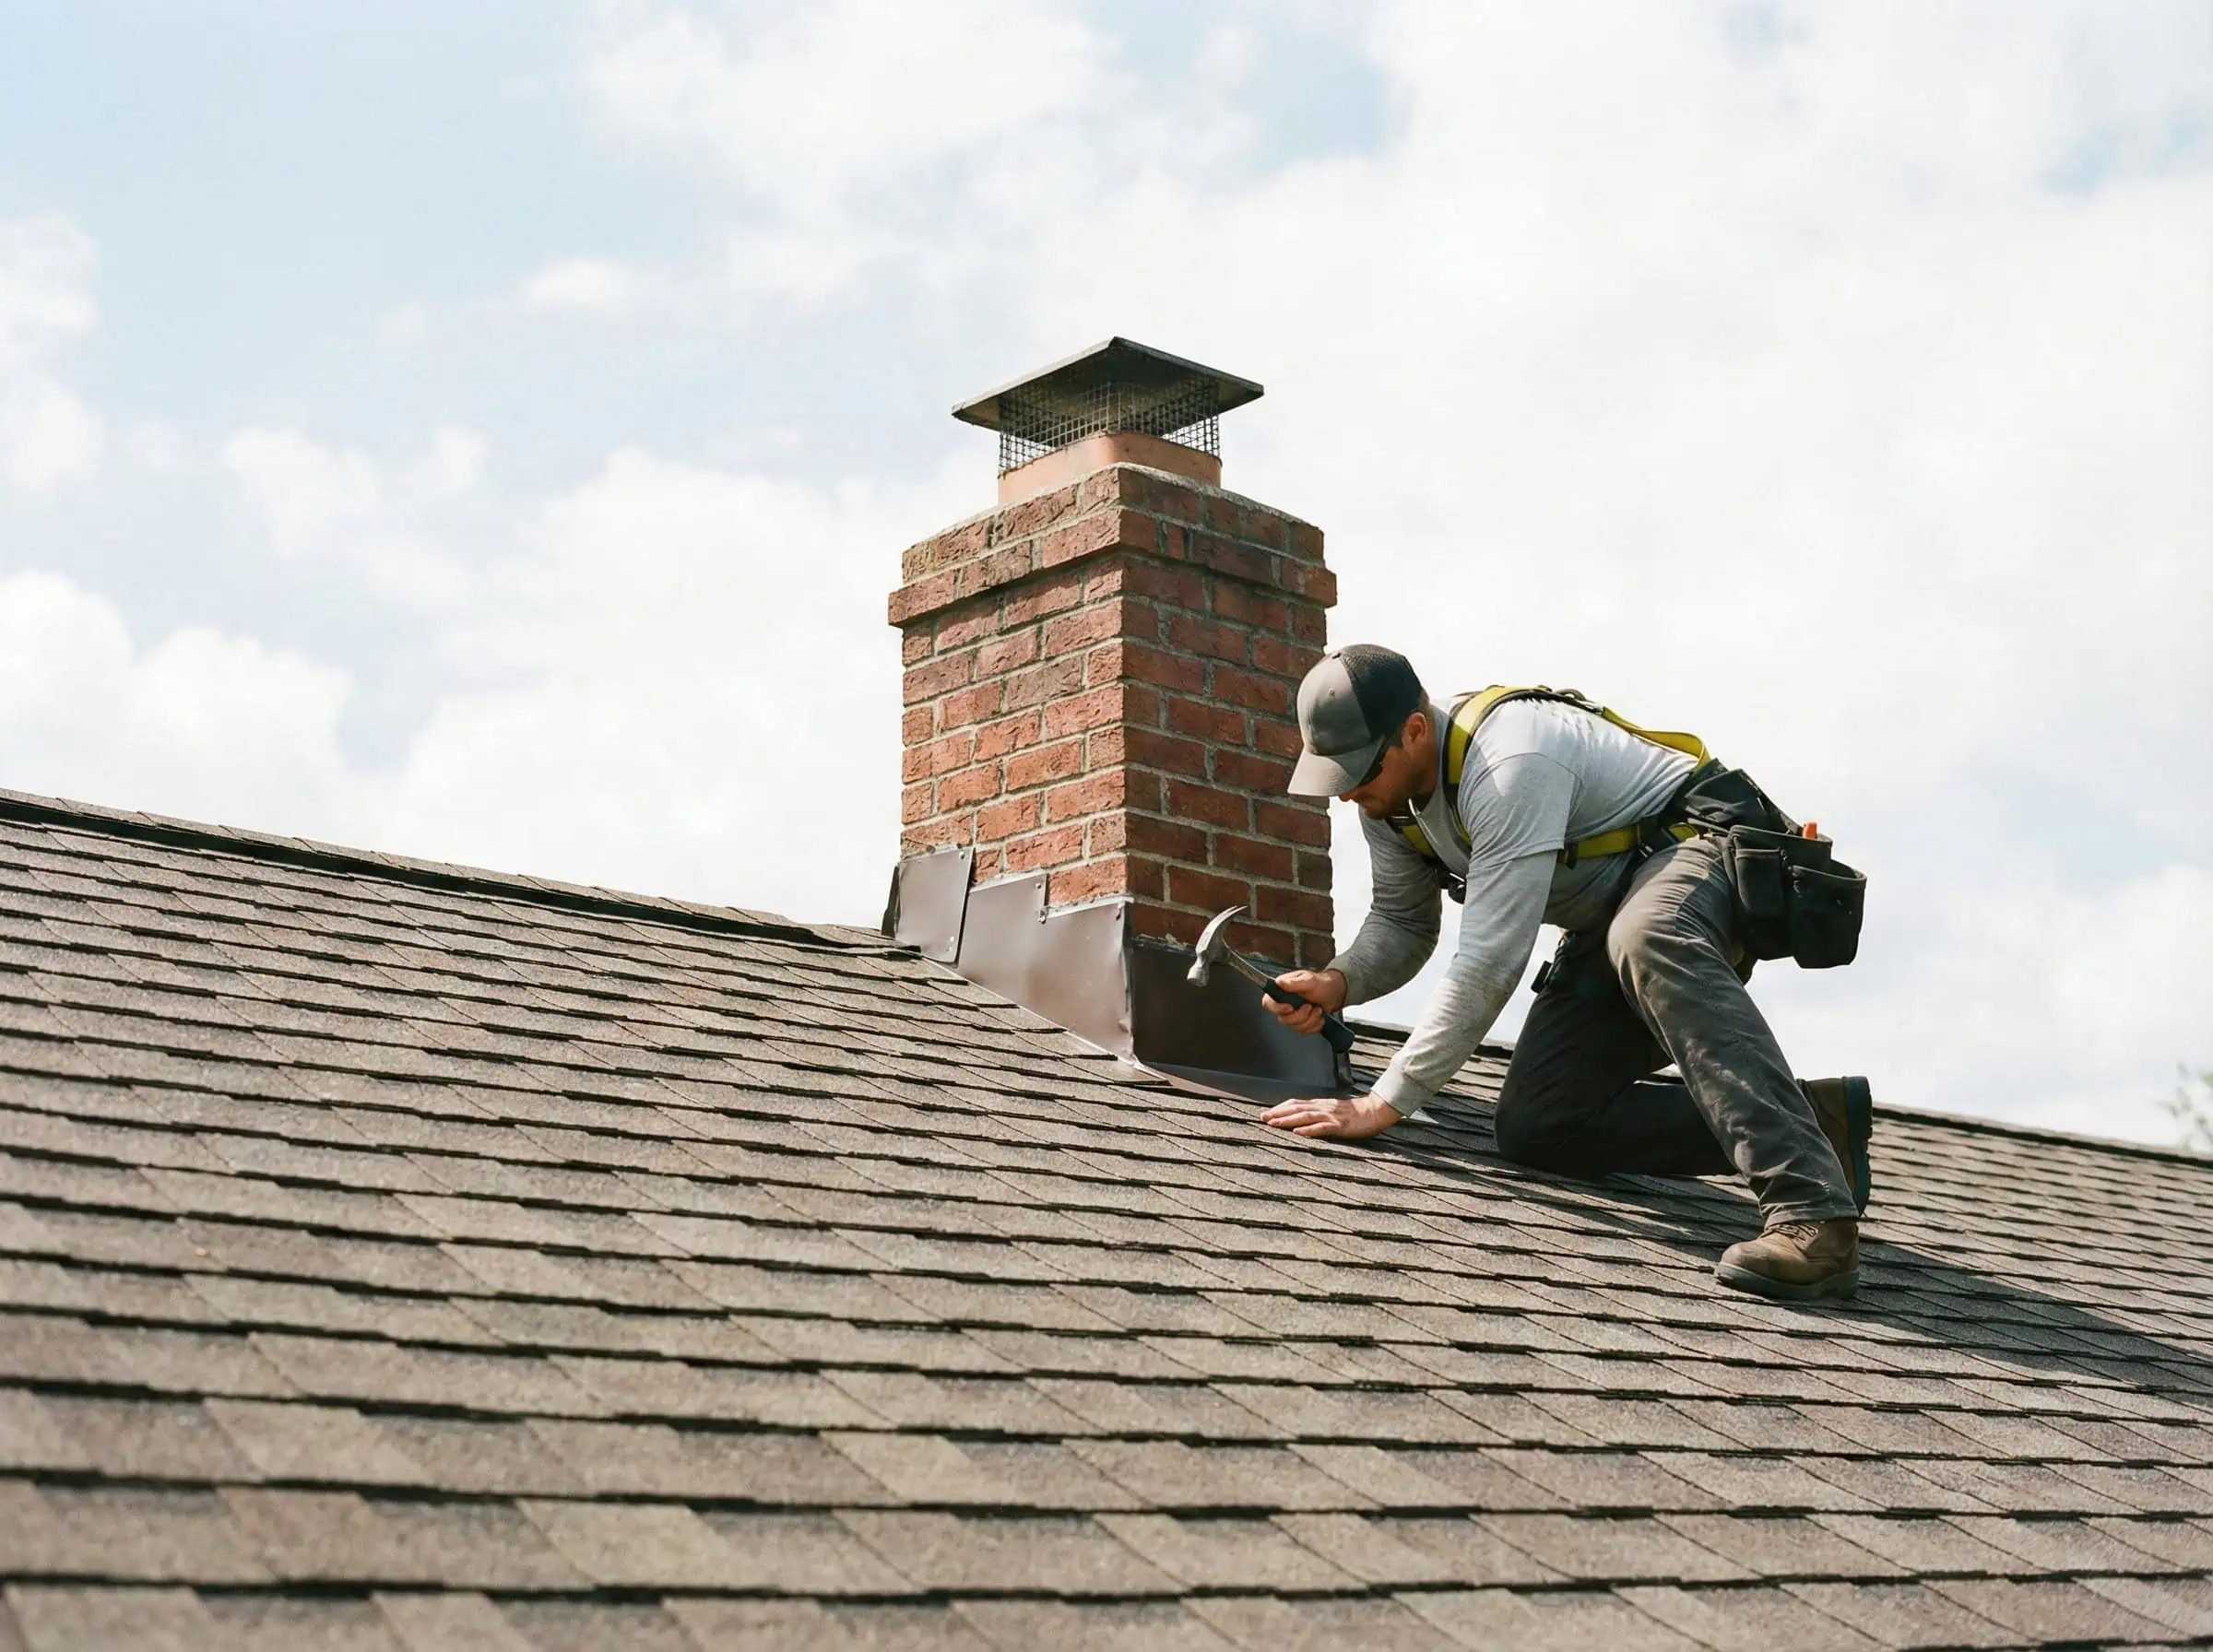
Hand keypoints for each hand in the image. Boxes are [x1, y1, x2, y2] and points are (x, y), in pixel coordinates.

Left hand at [1261, 1093, 1401, 1139]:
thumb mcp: (1334, 1112)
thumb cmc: (1356, 1114)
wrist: (1376, 1111)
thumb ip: (1320, 1114)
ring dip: (1288, 1120)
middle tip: (1262, 1117)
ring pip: (1306, 1116)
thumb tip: (1303, 1120)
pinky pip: (1323, 1128)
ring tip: (1274, 1123)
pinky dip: (1309, 1130)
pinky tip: (1298, 1133)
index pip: (1296, 1103)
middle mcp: (1324, 1108)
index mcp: (1321, 1105)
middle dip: (1278, 1113)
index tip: (1266, 1113)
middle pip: (1297, 1108)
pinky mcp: (1341, 1126)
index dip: (1280, 1107)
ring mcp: (1332, 1116)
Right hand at [1264, 968, 1346, 1036]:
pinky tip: (1319, 1018)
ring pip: (1295, 1026)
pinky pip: (1304, 1031)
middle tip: (1310, 1006)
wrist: (1334, 992)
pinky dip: (1314, 1026)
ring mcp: (1293, 1015)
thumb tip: (1280, 982)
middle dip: (1300, 1016)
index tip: (1290, 1008)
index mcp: (1282, 991)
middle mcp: (1285, 1004)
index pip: (1268, 1002)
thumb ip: (1295, 982)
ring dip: (1310, 1020)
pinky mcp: (1301, 1023)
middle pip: (1283, 1019)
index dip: (1276, 1008)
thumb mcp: (1309, 980)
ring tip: (1318, 1010)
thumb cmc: (1321, 983)